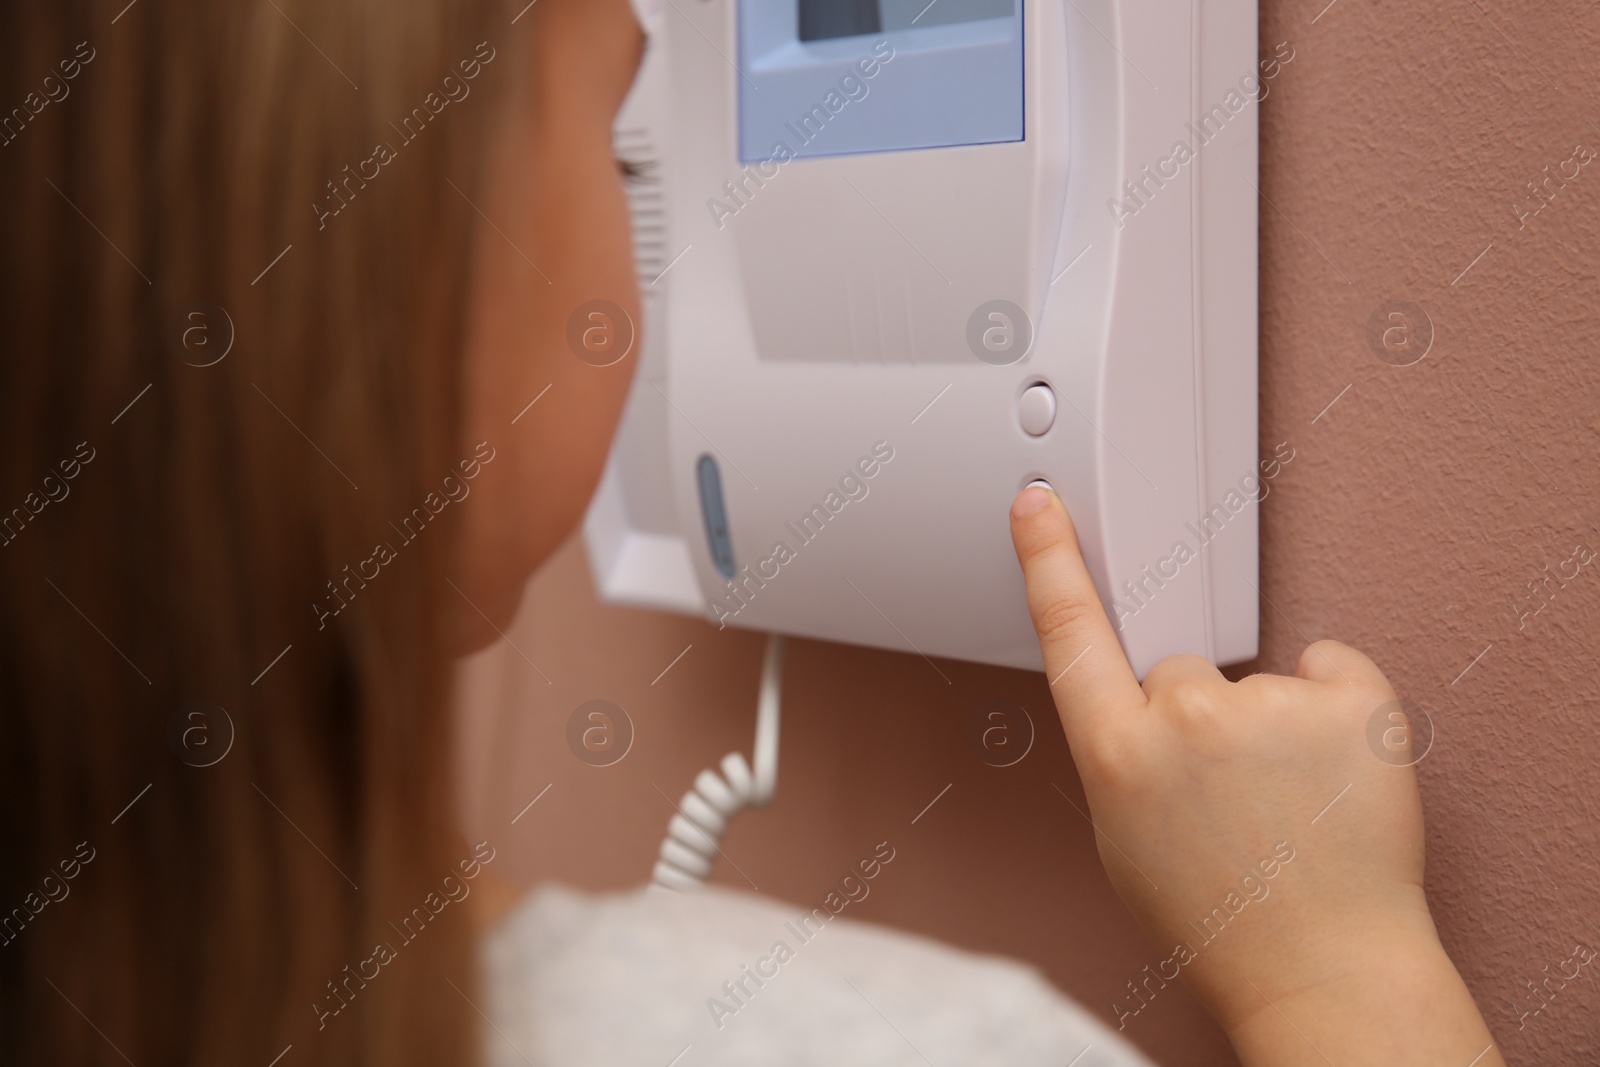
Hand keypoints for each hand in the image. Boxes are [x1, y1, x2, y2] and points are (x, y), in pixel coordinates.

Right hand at [1008, 485, 1502, 1066]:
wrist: (1324, 969)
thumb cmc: (1221, 920)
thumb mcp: (1122, 839)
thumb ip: (1119, 755)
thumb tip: (1139, 710)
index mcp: (1117, 756)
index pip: (1070, 631)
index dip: (1050, 558)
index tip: (1040, 502)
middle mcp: (1184, 720)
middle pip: (1178, 668)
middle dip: (1199, 714)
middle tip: (1231, 794)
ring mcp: (1270, 708)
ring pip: (1254, 678)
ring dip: (1271, 721)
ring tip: (1289, 802)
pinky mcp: (1352, 704)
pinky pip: (1330, 668)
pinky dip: (1338, 709)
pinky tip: (1332, 772)